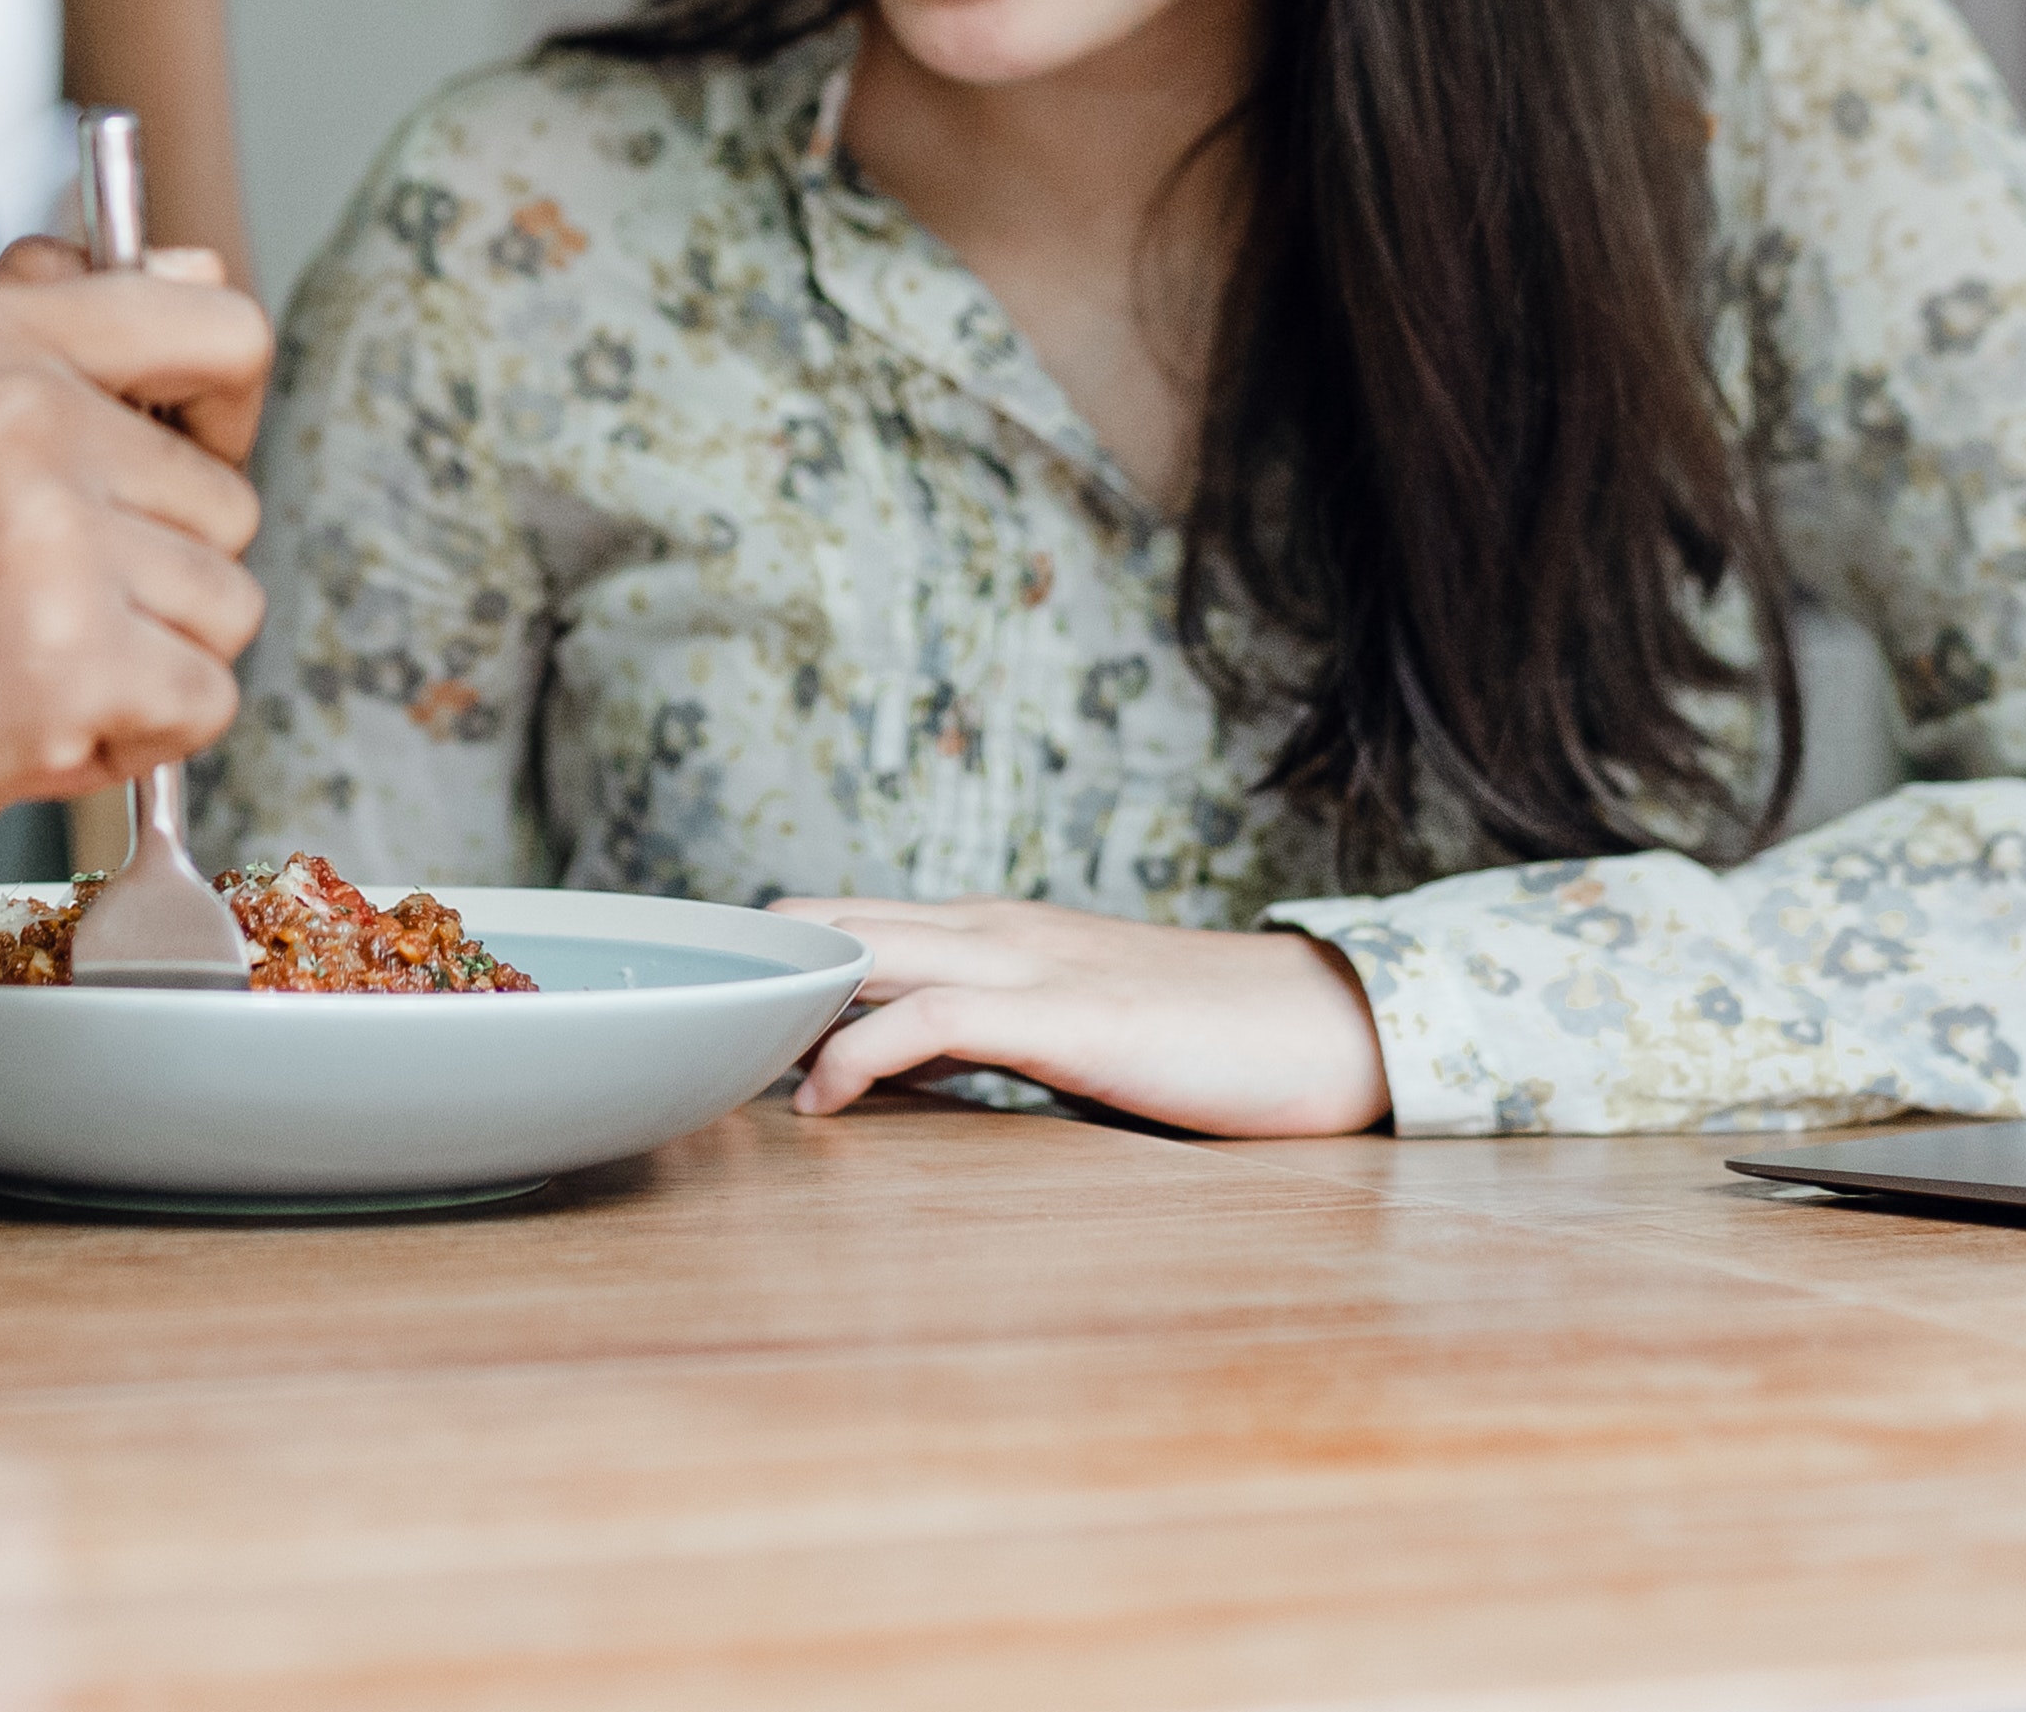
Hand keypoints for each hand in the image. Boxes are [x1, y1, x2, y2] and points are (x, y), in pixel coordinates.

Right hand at [0, 257, 272, 895]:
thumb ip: (55, 321)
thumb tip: (199, 269)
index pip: (223, 329)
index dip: (225, 410)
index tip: (178, 460)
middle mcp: (23, 418)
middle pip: (231, 501)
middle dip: (155, 573)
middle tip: (23, 604)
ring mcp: (51, 542)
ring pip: (228, 607)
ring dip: (147, 660)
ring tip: (18, 661)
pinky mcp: (72, 665)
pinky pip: (207, 702)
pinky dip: (137, 736)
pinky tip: (30, 724)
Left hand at [778, 898, 1390, 1134]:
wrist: (1327, 1027)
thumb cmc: (1208, 1042)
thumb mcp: (1070, 1033)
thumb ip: (985, 1039)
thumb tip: (894, 1074)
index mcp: (996, 932)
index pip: (848, 923)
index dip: (772, 969)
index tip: (718, 1029)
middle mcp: (996, 930)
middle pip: (828, 923)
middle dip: (753, 983)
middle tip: (699, 1049)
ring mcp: (1028, 964)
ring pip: (862, 951)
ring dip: (784, 1011)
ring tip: (726, 1071)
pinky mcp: (1062, 1016)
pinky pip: (930, 1018)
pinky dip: (858, 1054)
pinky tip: (823, 1101)